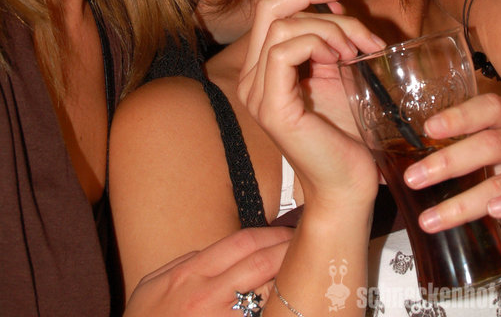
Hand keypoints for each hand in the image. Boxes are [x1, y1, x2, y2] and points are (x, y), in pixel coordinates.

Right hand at [124, 226, 291, 315]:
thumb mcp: (153, 285)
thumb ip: (185, 264)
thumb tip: (213, 251)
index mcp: (191, 272)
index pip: (243, 241)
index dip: (272, 233)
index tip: (288, 231)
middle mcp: (208, 295)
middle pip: (261, 263)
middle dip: (289, 250)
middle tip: (309, 244)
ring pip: (267, 294)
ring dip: (288, 282)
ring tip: (306, 273)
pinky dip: (275, 312)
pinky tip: (288, 307)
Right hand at [238, 0, 382, 208]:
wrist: (348, 185)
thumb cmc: (346, 133)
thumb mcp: (337, 72)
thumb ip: (329, 39)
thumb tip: (336, 2)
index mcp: (263, 69)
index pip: (269, 10)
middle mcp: (251, 78)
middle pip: (268, 9)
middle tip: (352, 9)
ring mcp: (257, 93)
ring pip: (282, 27)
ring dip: (327, 28)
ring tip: (356, 49)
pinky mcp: (272, 107)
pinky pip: (283, 52)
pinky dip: (316, 44)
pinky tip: (341, 60)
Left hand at [403, 93, 500, 260]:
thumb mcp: (489, 151)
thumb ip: (460, 145)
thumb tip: (405, 152)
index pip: (489, 108)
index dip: (459, 117)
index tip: (428, 128)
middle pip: (490, 144)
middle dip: (448, 161)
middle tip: (413, 178)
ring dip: (463, 202)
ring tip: (432, 217)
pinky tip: (492, 211)